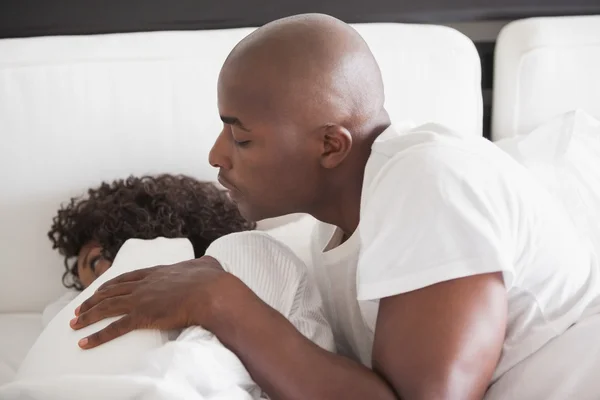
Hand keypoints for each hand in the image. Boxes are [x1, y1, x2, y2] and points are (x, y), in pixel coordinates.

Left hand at [70, 256, 229, 348]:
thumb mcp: (207, 264)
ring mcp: (141, 299)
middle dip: (93, 300)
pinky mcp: (142, 316)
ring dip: (88, 316)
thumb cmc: (211, 280)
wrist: (210, 292)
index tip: (100, 290)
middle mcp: (144, 284)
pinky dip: (97, 336)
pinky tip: (84, 342)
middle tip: (79, 308)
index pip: (127, 278)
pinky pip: (114, 329)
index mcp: (157, 272)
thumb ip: (203, 263)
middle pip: (111, 292)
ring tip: (74, 323)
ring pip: (106, 308)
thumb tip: (208, 261)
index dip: (111, 285)